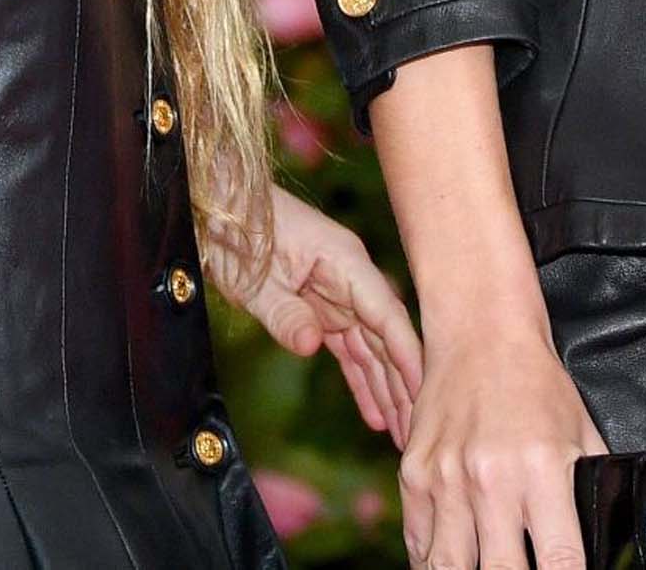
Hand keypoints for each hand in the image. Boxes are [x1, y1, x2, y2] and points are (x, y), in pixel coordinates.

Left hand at [209, 186, 423, 445]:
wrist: (218, 211)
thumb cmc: (238, 233)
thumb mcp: (255, 277)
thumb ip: (285, 313)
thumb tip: (313, 347)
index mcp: (344, 261)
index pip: (387, 313)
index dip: (408, 353)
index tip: (427, 388)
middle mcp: (351, 280)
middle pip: (387, 338)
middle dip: (404, 385)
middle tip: (419, 430)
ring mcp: (339, 296)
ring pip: (372, 350)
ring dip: (387, 391)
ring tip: (404, 434)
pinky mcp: (322, 310)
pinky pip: (348, 351)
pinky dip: (361, 382)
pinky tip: (375, 415)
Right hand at [398, 310, 604, 569]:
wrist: (482, 334)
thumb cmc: (537, 384)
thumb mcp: (582, 433)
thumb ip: (594, 487)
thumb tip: (607, 536)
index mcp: (543, 469)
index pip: (560, 560)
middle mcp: (492, 478)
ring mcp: (447, 478)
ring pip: (448, 567)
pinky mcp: (414, 473)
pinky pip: (418, 542)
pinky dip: (432, 562)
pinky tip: (451, 562)